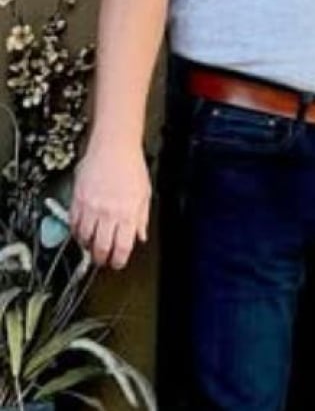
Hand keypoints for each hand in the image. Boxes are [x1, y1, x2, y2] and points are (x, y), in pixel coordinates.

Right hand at [69, 141, 150, 268]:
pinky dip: (77, 232)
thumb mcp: (145, 193)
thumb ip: (142, 217)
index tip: (118, 263)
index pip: (123, 246)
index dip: (119, 260)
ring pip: (84, 238)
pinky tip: (82, 233)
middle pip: (101, 247)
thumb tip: (141, 236)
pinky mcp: (77, 200)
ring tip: (92, 247)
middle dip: (102, 259)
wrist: (114, 147)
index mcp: (128, 213)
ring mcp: (91, 208)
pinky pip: (73, 224)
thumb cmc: (131, 166)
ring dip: (88, 246)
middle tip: (103, 261)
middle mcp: (109, 213)